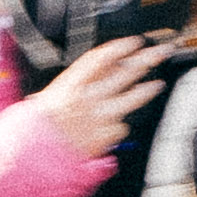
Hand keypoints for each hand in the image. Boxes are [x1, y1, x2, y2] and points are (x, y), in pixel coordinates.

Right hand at [31, 33, 168, 156]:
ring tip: (158, 83)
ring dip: (148, 89)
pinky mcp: (107, 136)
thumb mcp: (50, 94)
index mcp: (71, 82)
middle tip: (161, 52)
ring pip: (132, 98)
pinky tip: (120, 123)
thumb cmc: (36, 125)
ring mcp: (101, 116)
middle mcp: (90, 96)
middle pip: (125, 72)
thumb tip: (98, 73)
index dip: (122, 47)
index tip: (136, 42)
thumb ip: (77, 83)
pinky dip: (121, 125)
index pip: (103, 57)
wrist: (34, 154)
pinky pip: (121, 127)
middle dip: (146, 59)